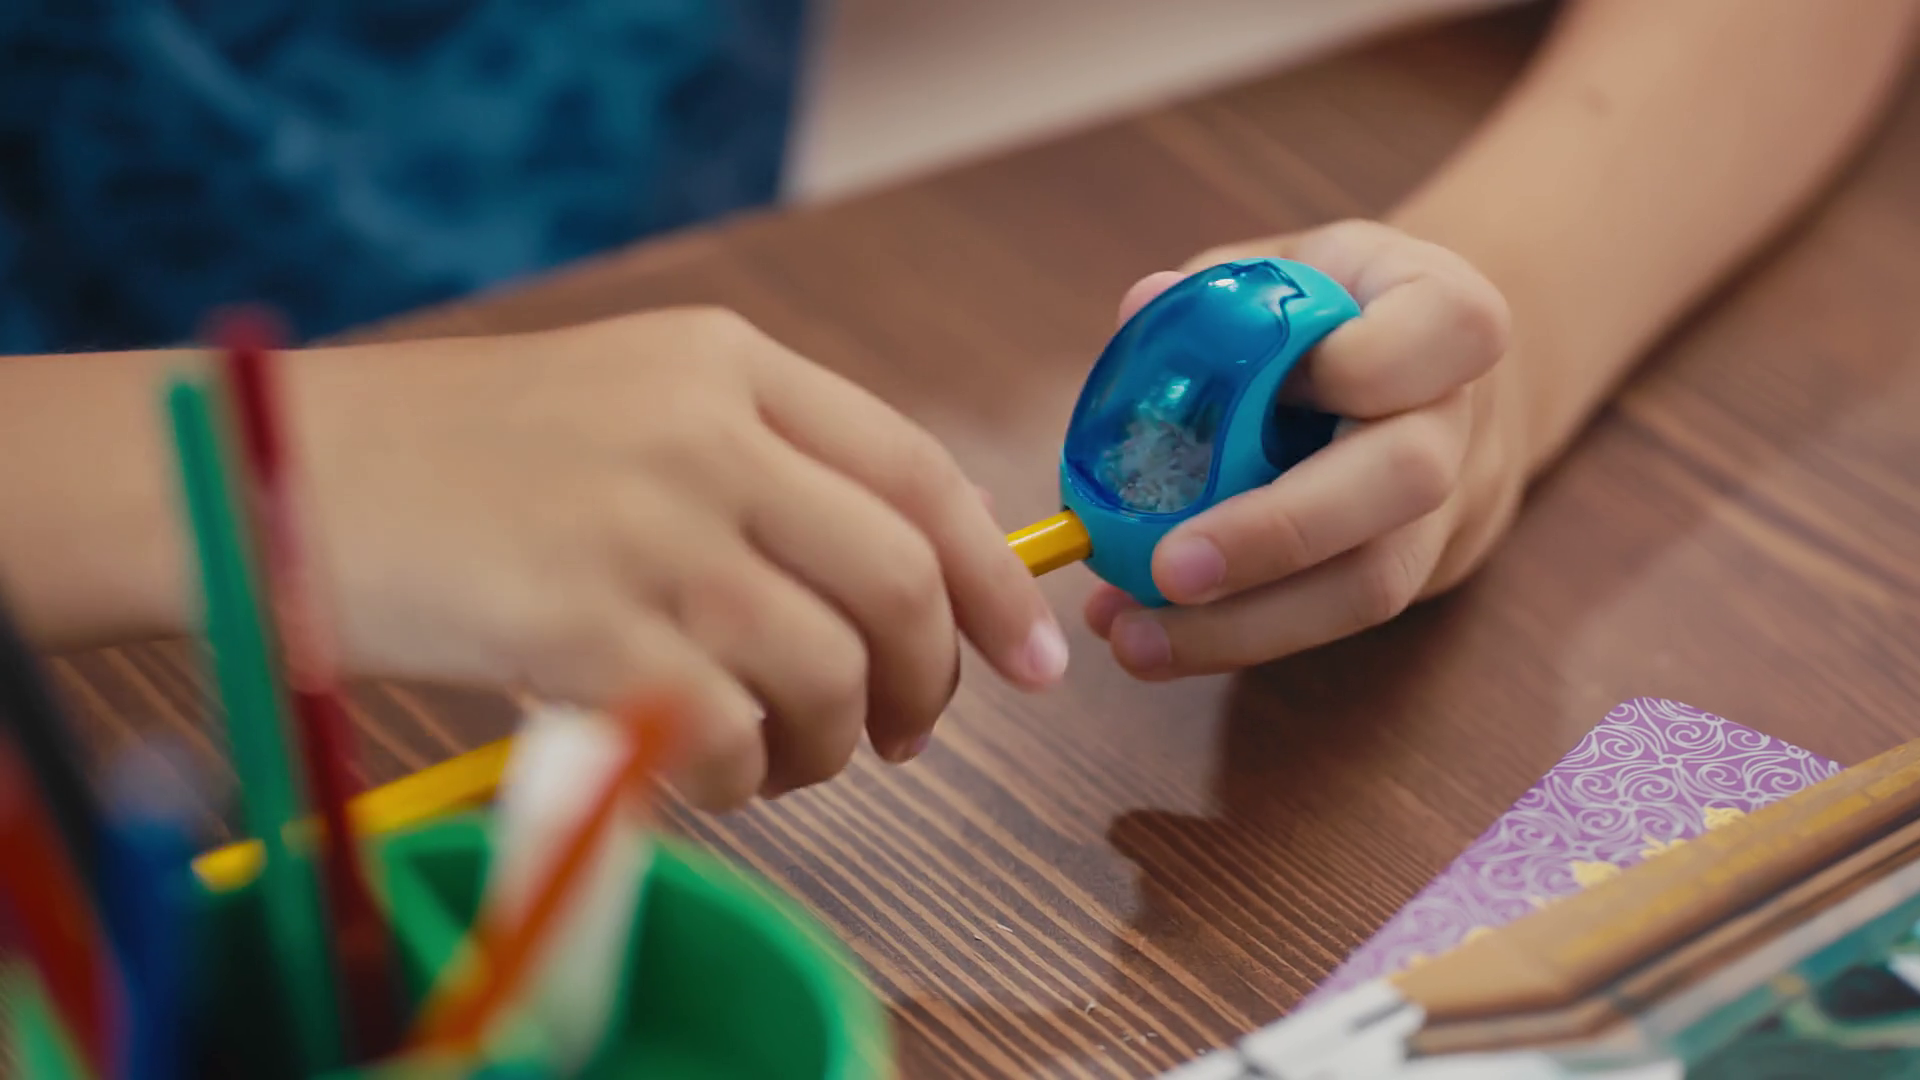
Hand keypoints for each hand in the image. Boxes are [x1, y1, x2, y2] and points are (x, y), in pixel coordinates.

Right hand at [287, 309, 1066, 807]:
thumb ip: (764, 470)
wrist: (280, 470)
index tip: (1033, 658)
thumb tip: (902, 591)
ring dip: (827, 747)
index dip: (995, 580)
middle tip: (900, 736)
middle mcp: (701, 432)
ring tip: (779, 760)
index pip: (921, 472)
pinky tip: (698, 769)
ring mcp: (642, 525)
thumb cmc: (461, 456)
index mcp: (727, 363)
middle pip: (899, 582)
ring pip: (826, 672)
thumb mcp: (630, 404)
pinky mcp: (576, 625)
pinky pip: (723, 736)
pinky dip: (733, 777)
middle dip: (926, 686)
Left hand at [1085, 220, 1526, 678]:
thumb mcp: (1287, 271)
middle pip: (1405, 479)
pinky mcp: (1405, 581)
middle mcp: (1458, 419)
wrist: (1429, 391)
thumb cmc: (1336, 316)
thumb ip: (1216, 290)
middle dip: (1279, 533)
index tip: (1271, 379)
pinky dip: (1228, 637)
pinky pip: (1328, 625)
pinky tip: (1148, 636)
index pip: (1447, 329)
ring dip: (1244, 627)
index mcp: (1444, 315)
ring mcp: (1443, 512)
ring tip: (1134, 640)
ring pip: (1371, 584)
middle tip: (1169, 570)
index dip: (1359, 364)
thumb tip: (1142, 307)